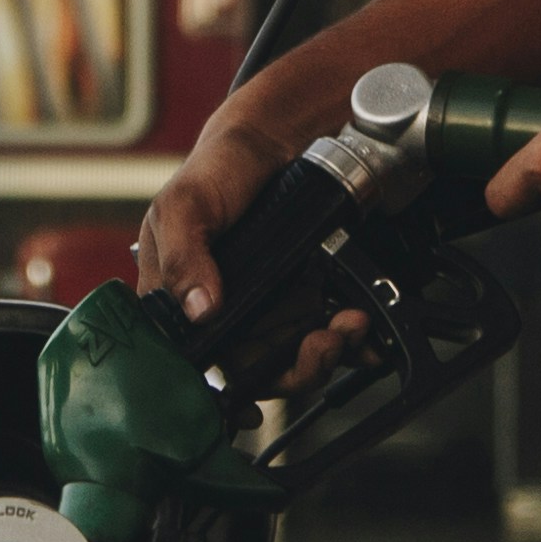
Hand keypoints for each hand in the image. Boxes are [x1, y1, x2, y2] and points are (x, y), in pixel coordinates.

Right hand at [133, 119, 369, 392]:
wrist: (275, 140)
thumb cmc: (215, 172)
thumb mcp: (184, 204)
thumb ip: (183, 254)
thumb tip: (200, 309)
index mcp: (179, 302)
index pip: (193, 364)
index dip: (223, 390)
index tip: (251, 401)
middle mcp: (223, 314)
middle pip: (254, 373)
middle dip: (294, 371)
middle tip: (320, 345)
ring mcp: (267, 308)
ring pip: (294, 360)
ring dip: (328, 353)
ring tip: (349, 324)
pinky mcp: (305, 297)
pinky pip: (327, 335)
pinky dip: (351, 341)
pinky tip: (361, 324)